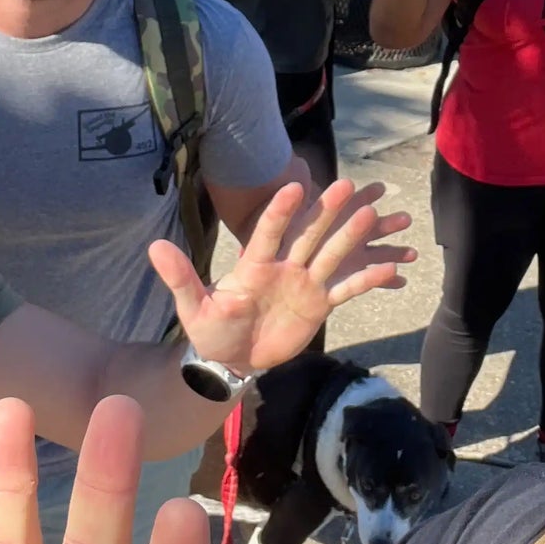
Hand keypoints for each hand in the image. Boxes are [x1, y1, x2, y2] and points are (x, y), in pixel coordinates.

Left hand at [149, 179, 414, 374]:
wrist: (231, 359)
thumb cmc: (210, 330)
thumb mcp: (193, 306)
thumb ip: (180, 276)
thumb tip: (154, 247)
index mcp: (254, 264)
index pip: (268, 231)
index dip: (281, 211)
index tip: (295, 185)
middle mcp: (284, 266)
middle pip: (308, 235)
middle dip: (325, 211)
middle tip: (345, 184)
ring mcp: (304, 284)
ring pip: (331, 256)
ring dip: (350, 236)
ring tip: (372, 213)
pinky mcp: (319, 305)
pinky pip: (346, 290)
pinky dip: (366, 280)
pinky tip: (390, 269)